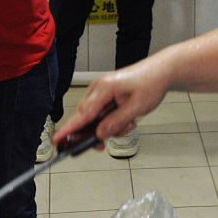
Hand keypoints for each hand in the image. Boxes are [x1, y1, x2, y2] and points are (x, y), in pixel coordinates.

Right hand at [53, 55, 170, 147]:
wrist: (161, 72)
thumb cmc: (150, 84)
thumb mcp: (136, 107)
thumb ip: (116, 122)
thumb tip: (99, 134)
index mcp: (103, 88)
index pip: (82, 113)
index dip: (69, 128)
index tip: (57, 140)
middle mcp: (98, 88)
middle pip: (85, 118)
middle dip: (96, 133)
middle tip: (103, 145)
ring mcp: (101, 90)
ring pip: (94, 118)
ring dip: (109, 126)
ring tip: (128, 124)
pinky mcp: (106, 94)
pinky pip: (101, 113)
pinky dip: (111, 121)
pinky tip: (126, 120)